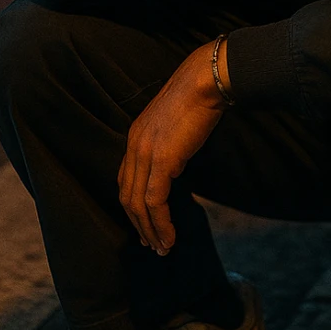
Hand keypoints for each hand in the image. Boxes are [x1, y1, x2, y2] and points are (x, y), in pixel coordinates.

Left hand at [117, 41, 228, 254]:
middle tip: (151, 244)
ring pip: (138, 205)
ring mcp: (145, 154)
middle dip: (138, 225)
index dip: (133, 206)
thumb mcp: (175, 124)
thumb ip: (170, 145)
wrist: (204, 81)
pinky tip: (169, 237)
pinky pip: (154, 202)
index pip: (126, 180)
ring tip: (162, 248)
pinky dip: (160, 224)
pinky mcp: (161, 161)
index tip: (145, 225)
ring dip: (150, 231)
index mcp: (135, 137)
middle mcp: (134, 146)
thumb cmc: (197, 98)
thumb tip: (176, 164)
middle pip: (127, 196)